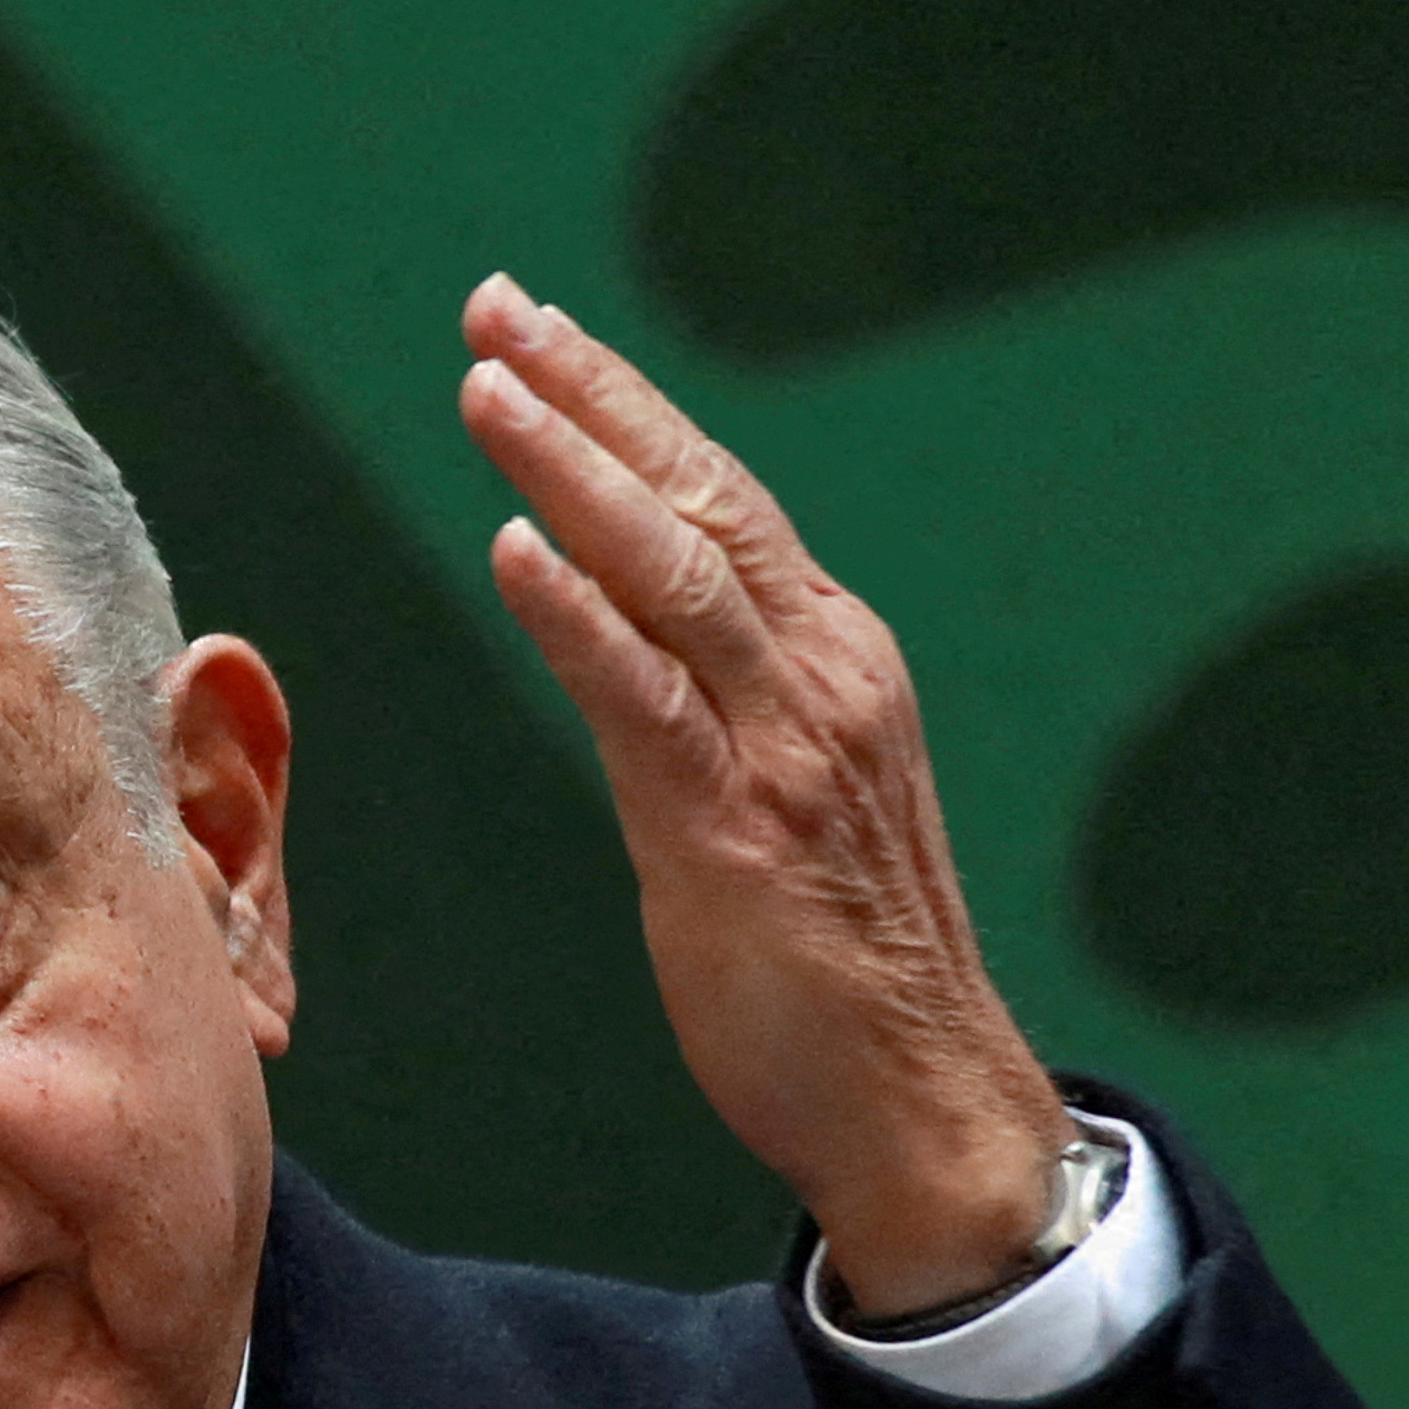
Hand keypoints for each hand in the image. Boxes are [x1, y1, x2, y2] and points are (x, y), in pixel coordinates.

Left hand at [455, 273, 1072, 1315]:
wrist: (923, 1102)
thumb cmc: (839, 966)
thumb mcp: (781, 799)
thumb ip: (715, 706)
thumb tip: (616, 634)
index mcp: (831, 661)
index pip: (719, 500)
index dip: (625, 409)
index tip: (535, 335)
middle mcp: (820, 676)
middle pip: (699, 497)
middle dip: (594, 392)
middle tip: (495, 306)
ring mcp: (787, 747)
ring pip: (673, 571)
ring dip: (573, 469)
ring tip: (485, 388)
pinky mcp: (738, 830)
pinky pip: (647, 701)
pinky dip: (580, 617)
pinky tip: (516, 549)